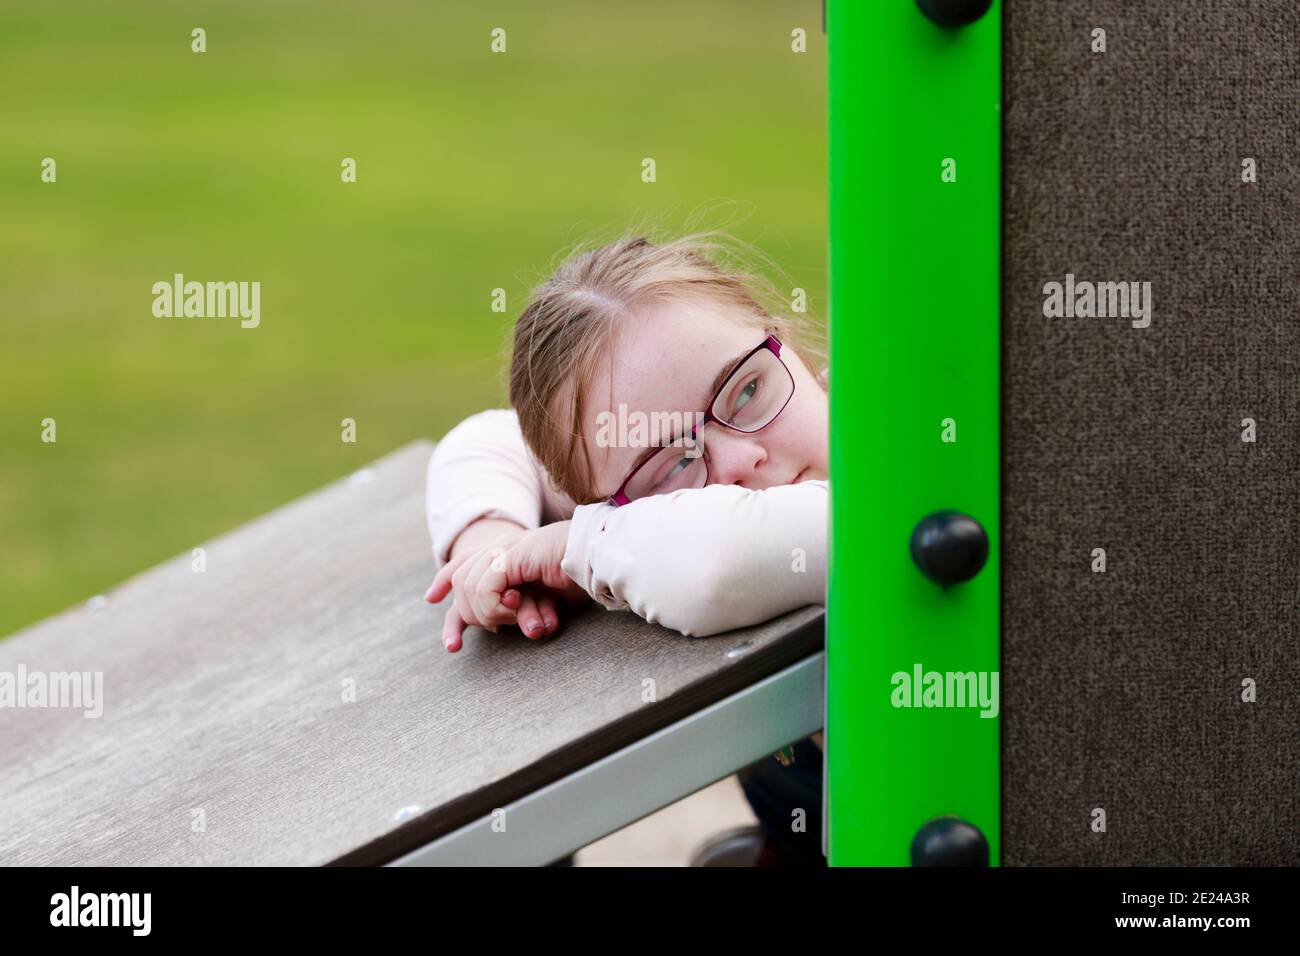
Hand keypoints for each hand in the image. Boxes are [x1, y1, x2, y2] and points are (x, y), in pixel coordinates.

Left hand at [425, 520, 587, 651]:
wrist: (598, 556)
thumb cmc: (579, 578)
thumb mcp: (543, 597)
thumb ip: (522, 606)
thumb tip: (500, 626)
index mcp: (507, 553)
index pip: (462, 562)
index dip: (444, 579)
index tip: (431, 598)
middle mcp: (502, 548)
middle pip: (459, 578)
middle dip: (460, 614)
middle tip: (495, 630)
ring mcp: (506, 550)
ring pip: (469, 587)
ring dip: (488, 613)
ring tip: (515, 619)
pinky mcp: (512, 556)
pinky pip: (485, 589)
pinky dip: (496, 607)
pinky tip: (516, 609)